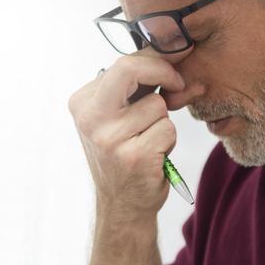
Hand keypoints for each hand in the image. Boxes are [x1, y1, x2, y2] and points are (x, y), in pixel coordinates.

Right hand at [67, 54, 194, 225]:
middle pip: (130, 69)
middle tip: (178, 83)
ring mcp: (109, 138)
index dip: (157, 59)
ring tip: (149, 140)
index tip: (178, 61)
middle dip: (162, 71)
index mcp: (82, 102)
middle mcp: (89, 118)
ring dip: (164, 122)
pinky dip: (169, 141)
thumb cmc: (127, 155)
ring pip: (158, 106)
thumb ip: (145, 88)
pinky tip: (154, 155)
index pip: (122, 63)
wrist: (123, 205)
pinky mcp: (132, 156)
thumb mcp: (124, 117)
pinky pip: (167, 130)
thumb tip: (182, 62)